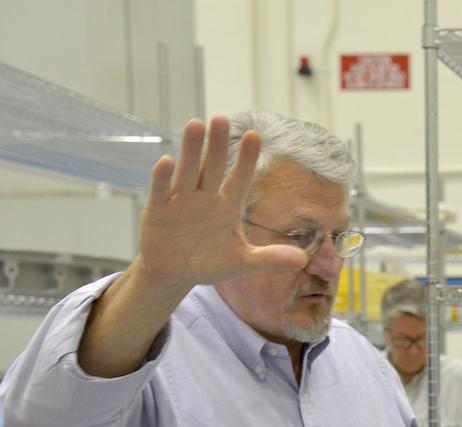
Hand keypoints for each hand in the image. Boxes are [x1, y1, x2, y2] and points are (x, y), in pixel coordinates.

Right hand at [137, 116, 306, 289]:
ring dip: (191, 150)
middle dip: (218, 145)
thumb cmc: (209, 263)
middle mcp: (205, 198)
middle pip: (212, 168)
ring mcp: (180, 202)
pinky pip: (160, 191)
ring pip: (187, 172)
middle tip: (220, 118)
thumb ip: (269, 259)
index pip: (240, 178)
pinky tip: (167, 161)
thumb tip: (303, 260)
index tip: (255, 135)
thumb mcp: (242, 262)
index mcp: (227, 207)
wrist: (174, 274)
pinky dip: (162, 178)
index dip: (247, 158)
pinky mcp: (157, 211)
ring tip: (196, 124)